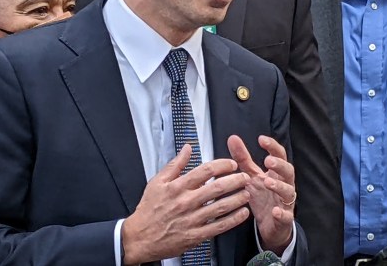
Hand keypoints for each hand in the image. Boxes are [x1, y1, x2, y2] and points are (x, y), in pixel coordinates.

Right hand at [122, 144, 250, 263]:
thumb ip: (175, 164)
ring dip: (237, 199)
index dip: (222, 165)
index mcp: (178, 186)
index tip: (232, 164)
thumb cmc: (148, 210)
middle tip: (245, 177)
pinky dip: (233, 220)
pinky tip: (242, 214)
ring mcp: (192, 219)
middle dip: (235, 180)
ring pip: (220, 207)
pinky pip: (218, 226)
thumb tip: (187, 149)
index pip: (205, 171)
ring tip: (247, 193)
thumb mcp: (157, 182)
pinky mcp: (195, 235)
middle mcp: (186, 202)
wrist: (139, 237)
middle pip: (217, 188)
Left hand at [227, 134, 294, 254]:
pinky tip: (275, 211)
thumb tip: (232, 138)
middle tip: (268, 161)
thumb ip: (243, 158)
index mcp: (277, 173)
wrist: (270, 225)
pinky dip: (282, 213)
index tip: (261, 139)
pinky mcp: (285, 218)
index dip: (272, 146)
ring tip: (267, 182)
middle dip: (280, 165)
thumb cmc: (263, 197)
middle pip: (288, 171)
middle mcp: (285, 184)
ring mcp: (286, 202)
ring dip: (279, 186)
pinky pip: (286, 215)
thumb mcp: (251, 176)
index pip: (279, 155)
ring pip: (288, 192)